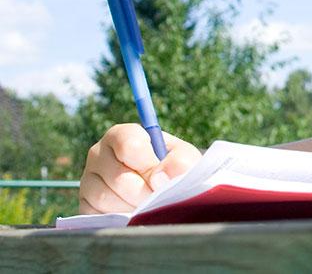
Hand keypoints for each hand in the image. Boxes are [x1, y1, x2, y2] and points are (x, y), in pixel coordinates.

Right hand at [79, 123, 201, 213]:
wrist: (161, 188)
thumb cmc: (172, 167)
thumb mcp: (183, 158)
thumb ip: (179, 162)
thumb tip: (160, 179)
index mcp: (122, 135)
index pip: (128, 144)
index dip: (147, 164)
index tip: (161, 179)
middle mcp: (98, 154)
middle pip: (118, 177)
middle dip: (143, 192)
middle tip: (158, 198)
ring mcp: (88, 180)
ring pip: (105, 198)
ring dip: (132, 207)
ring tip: (148, 207)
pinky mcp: (84, 204)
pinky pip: (97, 215)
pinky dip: (119, 219)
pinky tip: (133, 215)